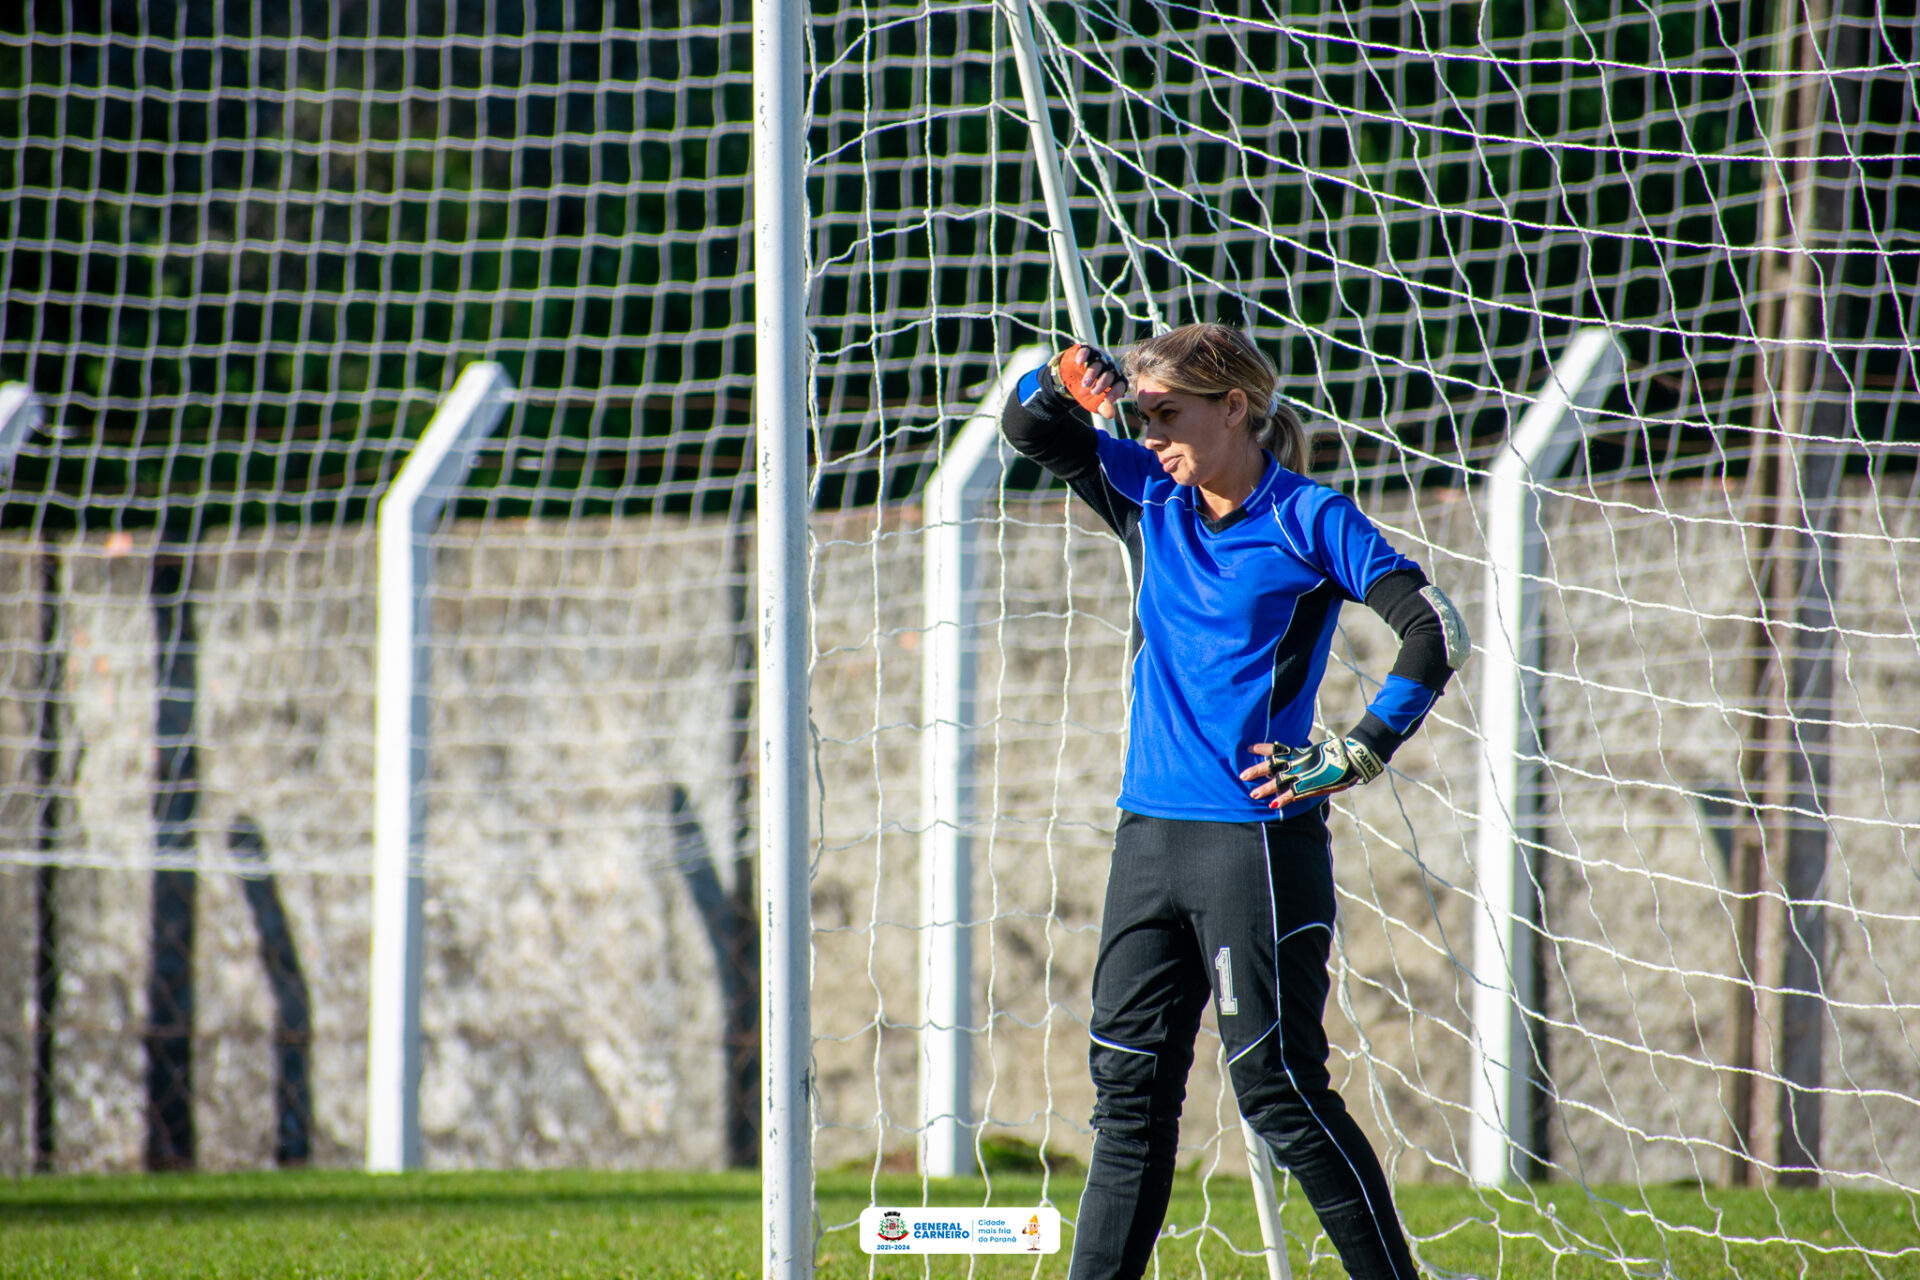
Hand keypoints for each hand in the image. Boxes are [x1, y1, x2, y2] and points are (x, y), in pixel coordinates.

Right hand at [1048, 344, 1127, 419]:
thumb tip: (1111, 415)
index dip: (1116, 391)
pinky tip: (1079, 363)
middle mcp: (1109, 368)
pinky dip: (1083, 356)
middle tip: (1094, 392)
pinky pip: (1086, 351)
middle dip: (1103, 383)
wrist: (1069, 383)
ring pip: (1099, 363)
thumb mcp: (1094, 403)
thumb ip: (1103, 407)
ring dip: (1093, 373)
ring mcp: (1097, 359)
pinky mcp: (1086, 352)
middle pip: (1110, 373)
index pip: (1120, 384)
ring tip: (1085, 384)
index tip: (1108, 399)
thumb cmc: (1087, 393)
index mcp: (1115, 380)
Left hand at [1241, 737, 1383, 808]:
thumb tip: (1301, 760)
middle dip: (1256, 770)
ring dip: (1265, 788)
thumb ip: (1306, 757)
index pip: (1275, 748)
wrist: (1351, 758)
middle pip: (1271, 765)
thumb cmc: (1337, 755)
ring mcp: (1301, 773)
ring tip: (1252, 794)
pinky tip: (1272, 805)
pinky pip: (1291, 794)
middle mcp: (1296, 761)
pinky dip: (1281, 799)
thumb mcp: (1317, 752)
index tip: (1247, 748)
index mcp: (1298, 752)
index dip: (1260, 748)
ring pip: (1278, 780)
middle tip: (1242, 776)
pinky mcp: (1309, 785)